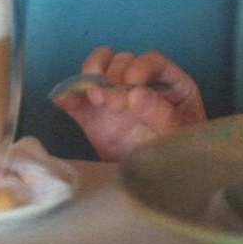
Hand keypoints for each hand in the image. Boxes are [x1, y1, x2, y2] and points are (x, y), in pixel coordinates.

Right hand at [51, 46, 205, 160]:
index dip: (140, 65)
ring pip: (99, 69)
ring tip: (95, 97)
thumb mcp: (177, 135)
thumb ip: (160, 114)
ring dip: (92, 75)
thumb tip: (135, 93)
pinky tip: (64, 100)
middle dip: (116, 76)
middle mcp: (140, 82)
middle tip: (115, 104)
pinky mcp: (93, 115)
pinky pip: (77, 98)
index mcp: (169, 83)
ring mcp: (114, 96)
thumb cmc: (178, 154)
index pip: (153, 61)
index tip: (131, 82)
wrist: (157, 182)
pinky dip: (68, 95)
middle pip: (123, 61)